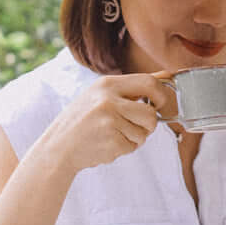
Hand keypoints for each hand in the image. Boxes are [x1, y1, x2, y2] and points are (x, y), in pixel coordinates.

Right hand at [39, 71, 176, 174]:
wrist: (58, 147)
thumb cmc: (82, 119)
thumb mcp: (101, 94)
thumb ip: (132, 87)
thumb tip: (167, 76)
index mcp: (107, 84)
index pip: (149, 82)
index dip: (161, 95)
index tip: (159, 104)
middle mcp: (109, 100)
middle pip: (150, 113)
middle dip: (151, 123)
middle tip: (141, 126)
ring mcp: (110, 122)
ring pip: (143, 133)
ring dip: (135, 138)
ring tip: (114, 135)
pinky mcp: (111, 142)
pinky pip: (133, 147)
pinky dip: (125, 149)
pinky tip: (107, 144)